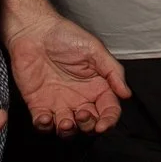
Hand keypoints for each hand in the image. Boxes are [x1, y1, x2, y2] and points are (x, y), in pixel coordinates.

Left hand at [4, 11, 128, 136]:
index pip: (108, 111)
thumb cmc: (65, 35)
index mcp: (96, 87)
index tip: (103, 124)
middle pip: (89, 125)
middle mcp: (79, 99)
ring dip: (67, 131)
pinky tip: (45, 117)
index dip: (108, 121)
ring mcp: (59, 103)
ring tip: (65, 120)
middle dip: (88, 126)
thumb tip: (126, 93)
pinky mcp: (39, 104)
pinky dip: (44, 126)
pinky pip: (43, 124)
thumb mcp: (95, 49)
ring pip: (67, 130)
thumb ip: (113, 71)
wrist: (34, 30)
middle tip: (82, 114)